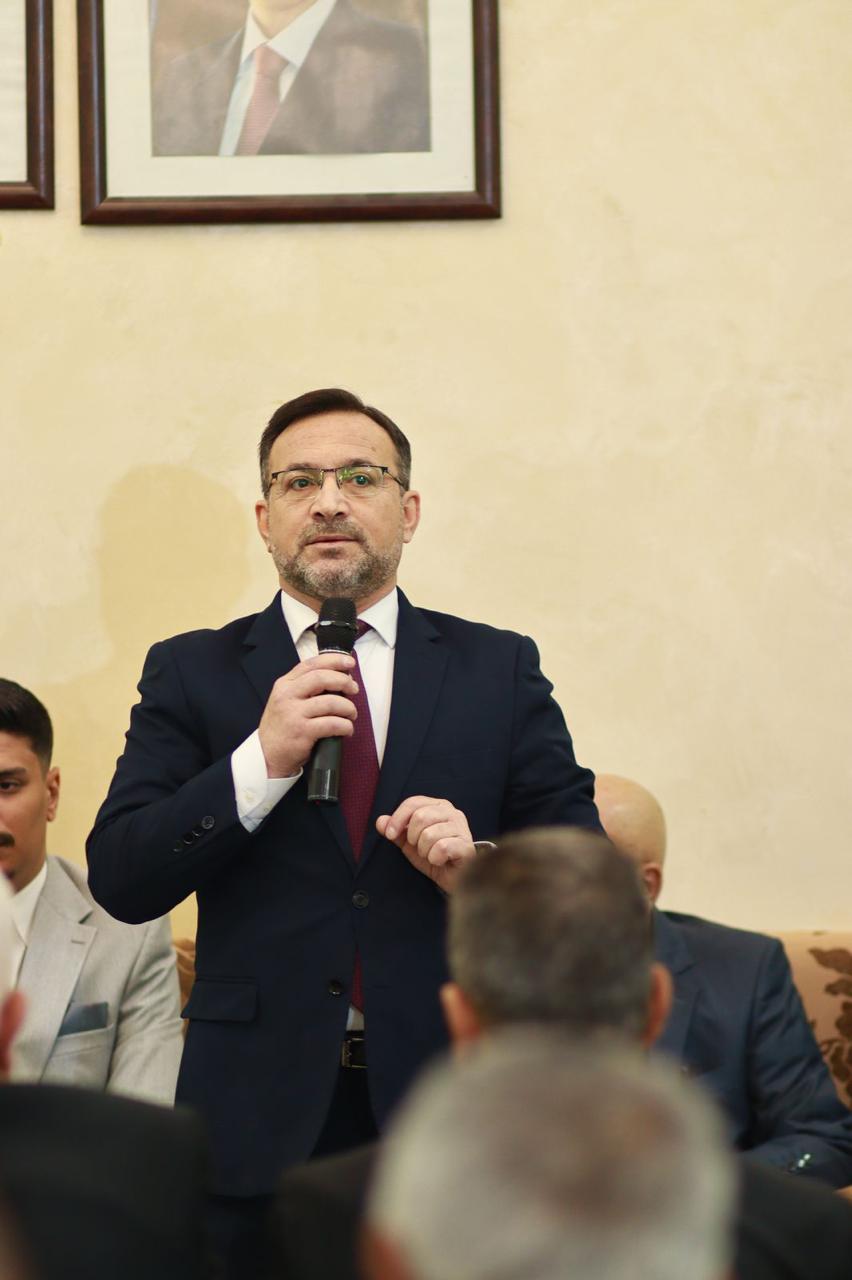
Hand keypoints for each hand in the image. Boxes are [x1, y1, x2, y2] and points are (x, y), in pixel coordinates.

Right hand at [258, 652, 357, 778]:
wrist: (267, 755)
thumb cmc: (282, 727)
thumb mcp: (286, 700)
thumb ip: (305, 687)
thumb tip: (338, 677)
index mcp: (284, 684)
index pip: (311, 664)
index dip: (333, 660)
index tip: (349, 662)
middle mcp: (287, 696)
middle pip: (321, 678)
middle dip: (343, 681)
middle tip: (354, 689)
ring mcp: (294, 714)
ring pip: (330, 702)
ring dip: (348, 707)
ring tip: (351, 714)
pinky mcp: (302, 732)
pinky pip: (332, 724)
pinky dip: (345, 726)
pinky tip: (347, 729)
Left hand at [376, 796, 475, 892]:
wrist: (453, 879)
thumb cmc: (433, 856)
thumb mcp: (409, 843)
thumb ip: (395, 831)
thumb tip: (380, 821)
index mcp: (438, 806)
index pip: (413, 803)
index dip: (398, 818)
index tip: (389, 834)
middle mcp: (452, 813)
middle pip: (420, 817)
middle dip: (412, 838)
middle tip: (419, 848)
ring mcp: (462, 828)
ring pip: (429, 834)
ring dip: (424, 851)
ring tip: (431, 855)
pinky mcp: (466, 845)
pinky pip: (441, 847)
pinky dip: (434, 858)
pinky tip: (440, 861)